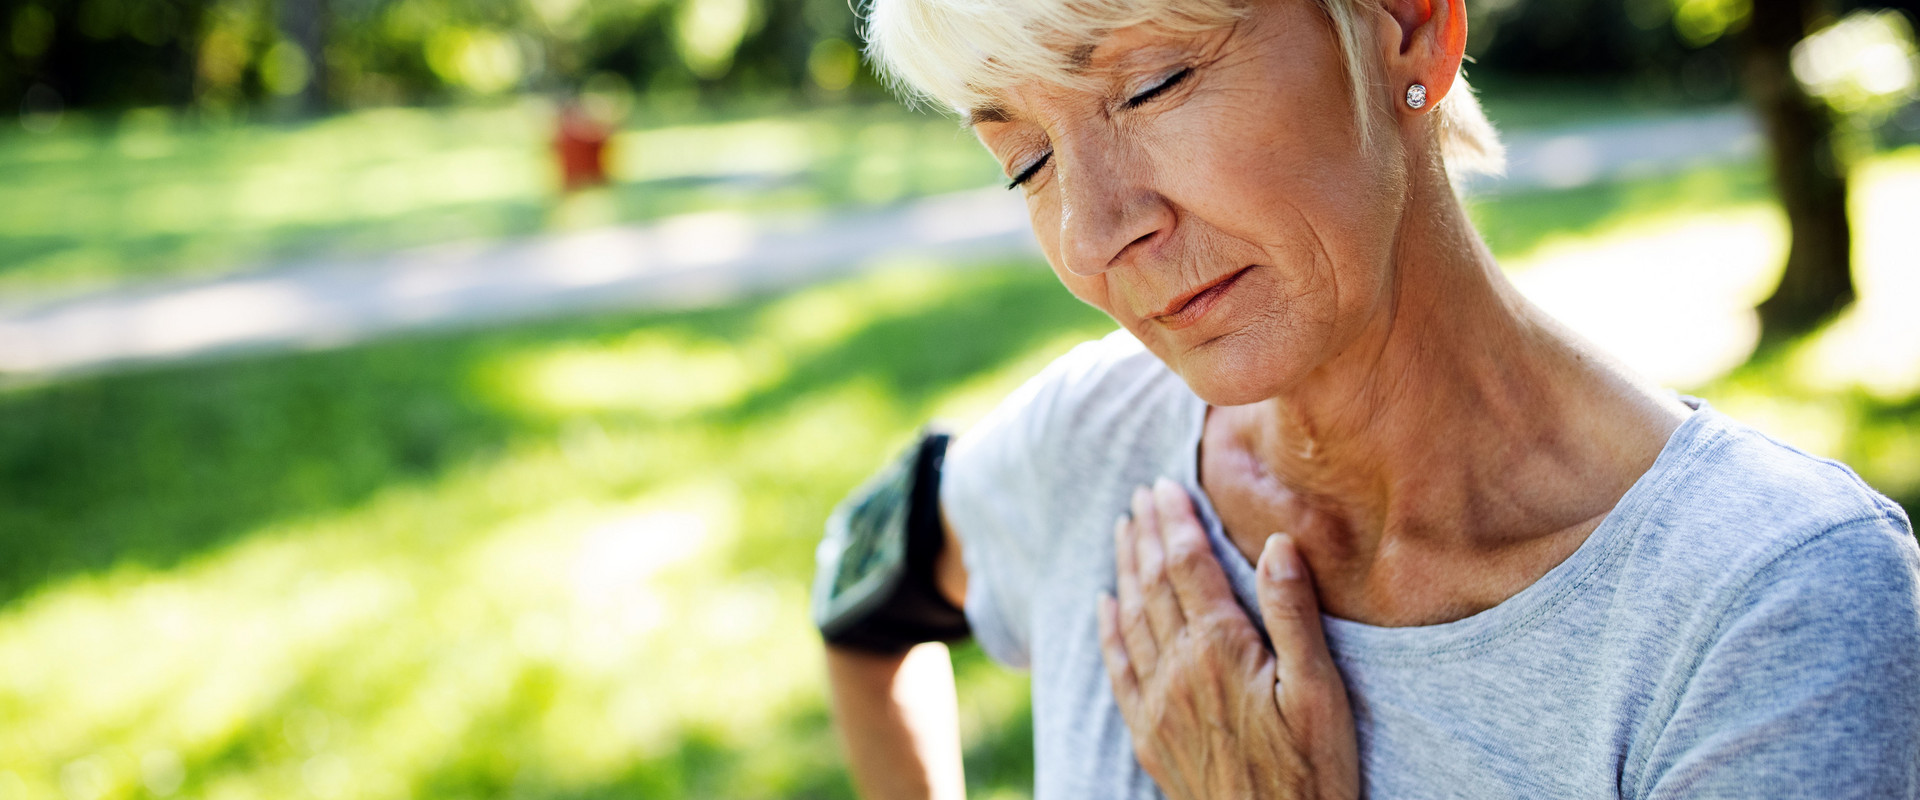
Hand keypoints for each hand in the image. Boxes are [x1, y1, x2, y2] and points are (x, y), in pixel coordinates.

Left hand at [1097, 479, 1358, 799]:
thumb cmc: (1313, 771)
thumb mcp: (1321, 691)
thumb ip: (1294, 614)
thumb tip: (1277, 543)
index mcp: (1222, 648)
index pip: (1189, 566)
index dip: (1175, 522)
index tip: (1165, 486)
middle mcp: (1180, 668)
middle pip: (1154, 583)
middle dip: (1147, 533)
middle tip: (1142, 495)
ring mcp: (1158, 703)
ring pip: (1131, 618)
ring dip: (1125, 569)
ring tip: (1123, 531)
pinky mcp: (1149, 734)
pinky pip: (1118, 670)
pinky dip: (1108, 631)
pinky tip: (1104, 605)